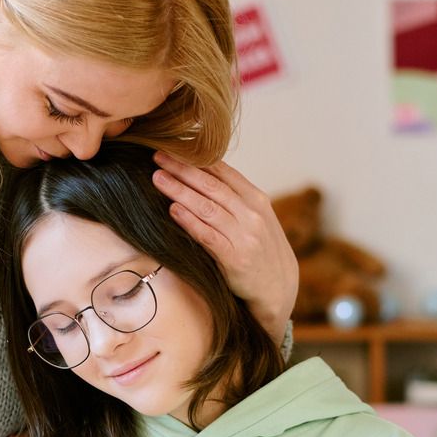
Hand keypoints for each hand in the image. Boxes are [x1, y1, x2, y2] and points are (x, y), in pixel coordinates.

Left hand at [152, 150, 297, 344]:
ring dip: (180, 191)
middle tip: (158, 157)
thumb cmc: (261, 250)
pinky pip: (208, 236)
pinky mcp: (235, 258)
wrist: (278, 288)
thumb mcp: (256, 218)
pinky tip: (172, 210)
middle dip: (182, 169)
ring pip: (207, 207)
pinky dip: (189, 221)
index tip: (172, 148)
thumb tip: (199, 175)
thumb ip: (233, 199)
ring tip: (158, 179)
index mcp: (256, 199)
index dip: (195, 158)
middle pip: (211, 185)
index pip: (222, 172)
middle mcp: (252, 214)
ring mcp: (245, 236)